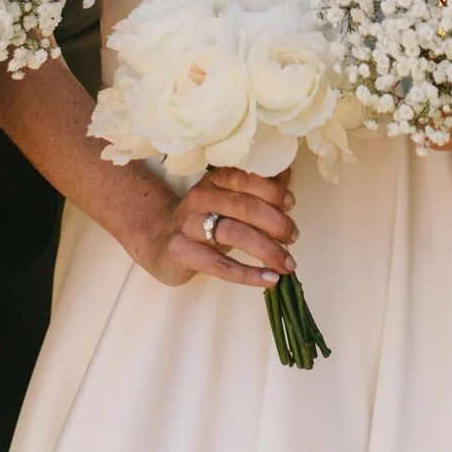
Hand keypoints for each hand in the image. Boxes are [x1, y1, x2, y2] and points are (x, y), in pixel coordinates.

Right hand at [139, 168, 296, 290]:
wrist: (158, 242)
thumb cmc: (203, 220)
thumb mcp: (227, 202)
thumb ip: (256, 189)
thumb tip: (287, 172)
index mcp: (214, 181)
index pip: (245, 179)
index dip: (272, 191)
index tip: (291, 204)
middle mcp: (200, 198)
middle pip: (244, 206)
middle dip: (276, 223)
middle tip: (294, 237)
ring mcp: (188, 225)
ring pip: (234, 233)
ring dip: (267, 249)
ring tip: (288, 264)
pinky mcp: (181, 252)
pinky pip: (220, 265)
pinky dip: (249, 274)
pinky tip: (269, 279)